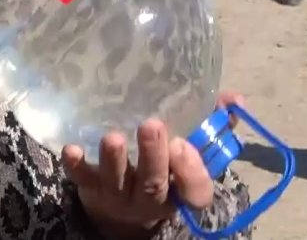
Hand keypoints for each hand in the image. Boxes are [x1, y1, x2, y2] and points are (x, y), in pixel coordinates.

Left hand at [62, 92, 245, 238]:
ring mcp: (118, 195)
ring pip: (117, 181)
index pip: (195, 192)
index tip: (183, 145)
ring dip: (115, 160)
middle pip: (154, 182)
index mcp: (179, 190)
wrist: (119, 206)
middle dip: (153, 155)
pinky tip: (71, 148)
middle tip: (151, 126)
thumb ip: (212, 122)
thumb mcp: (188, 150)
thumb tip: (235, 100)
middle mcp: (150, 196)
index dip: (191, 172)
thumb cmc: (162, 165)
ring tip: (113, 137)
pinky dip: (76, 165)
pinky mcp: (90, 189)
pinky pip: (81, 179)